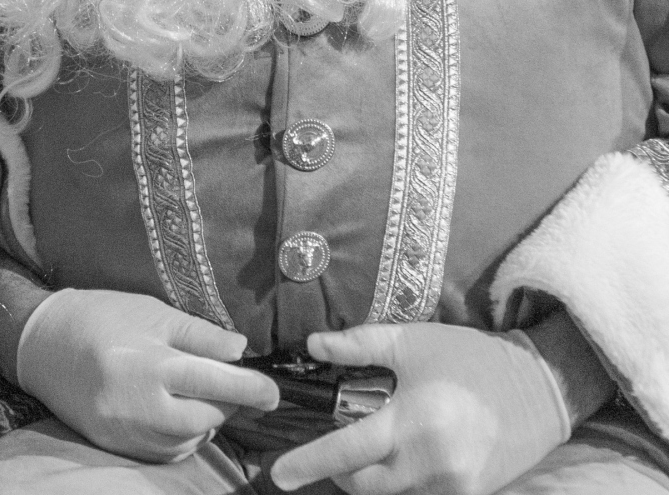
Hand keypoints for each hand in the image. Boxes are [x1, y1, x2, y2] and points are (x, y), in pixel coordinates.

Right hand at [15, 288, 279, 462]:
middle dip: (226, 403)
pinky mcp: (114, 445)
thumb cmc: (101, 317)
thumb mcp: (152, 311)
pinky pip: (163, 451)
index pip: (217, 382)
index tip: (273, 392)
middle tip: (225, 384)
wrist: (40, 342)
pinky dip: (179, 436)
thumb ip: (199, 334)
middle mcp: (138, 404)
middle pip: (207, 418)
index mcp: (150, 363)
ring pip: (188, 440)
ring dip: (203, 421)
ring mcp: (124, 430)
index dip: (252, 389)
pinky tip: (171, 412)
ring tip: (192, 393)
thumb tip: (242, 350)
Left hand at [270, 322, 570, 494]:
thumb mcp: (412, 341)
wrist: (543, 388)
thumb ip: (358, 344)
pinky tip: (408, 456)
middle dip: (342, 470)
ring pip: (392, 494)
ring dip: (375, 477)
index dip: (308, 463)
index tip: (278, 475)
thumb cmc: (471, 358)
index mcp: (413, 422)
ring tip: (379, 445)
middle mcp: (432, 463)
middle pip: (364, 485)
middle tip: (341, 444)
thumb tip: (312, 345)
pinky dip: (404, 482)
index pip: (346, 452)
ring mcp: (455, 486)